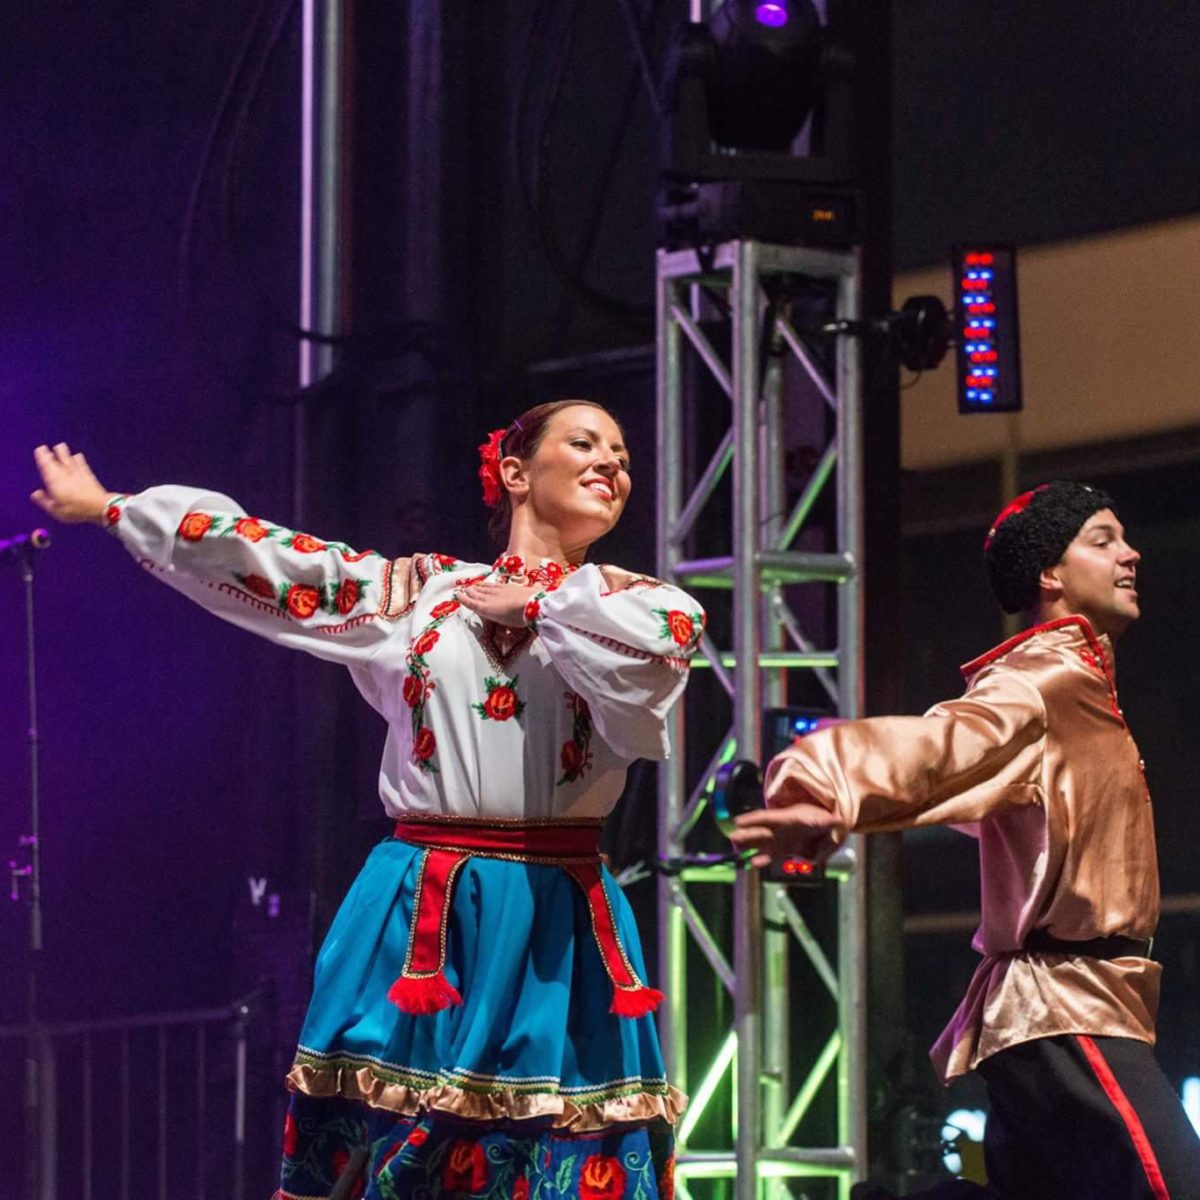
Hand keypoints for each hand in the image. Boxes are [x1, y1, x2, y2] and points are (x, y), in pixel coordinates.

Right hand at [31, 443, 111, 523]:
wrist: (99, 506)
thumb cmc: (76, 509)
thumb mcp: (55, 509)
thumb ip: (44, 500)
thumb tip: (35, 494)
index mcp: (54, 481)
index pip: (46, 466)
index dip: (42, 457)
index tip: (40, 450)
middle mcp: (65, 474)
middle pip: (58, 460)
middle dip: (53, 453)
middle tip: (49, 447)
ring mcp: (78, 473)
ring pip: (70, 459)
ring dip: (65, 452)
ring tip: (61, 446)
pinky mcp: (89, 475)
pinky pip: (82, 464)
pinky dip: (79, 458)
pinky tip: (78, 455)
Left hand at [455, 580, 539, 628]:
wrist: (532, 606)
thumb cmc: (537, 602)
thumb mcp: (538, 594)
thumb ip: (537, 590)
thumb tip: (541, 587)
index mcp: (512, 588)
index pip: (497, 586)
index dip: (490, 586)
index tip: (485, 584)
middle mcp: (500, 591)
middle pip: (486, 589)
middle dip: (479, 588)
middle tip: (472, 587)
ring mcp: (491, 598)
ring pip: (477, 594)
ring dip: (471, 592)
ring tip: (465, 591)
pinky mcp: (484, 607)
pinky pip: (470, 602)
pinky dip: (464, 599)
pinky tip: (458, 596)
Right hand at [727, 801, 844, 868]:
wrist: (828, 827)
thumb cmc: (828, 821)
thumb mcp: (834, 823)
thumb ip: (831, 830)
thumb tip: (828, 835)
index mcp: (791, 818)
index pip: (769, 818)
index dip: (753, 820)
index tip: (738, 821)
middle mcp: (782, 829)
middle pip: (761, 831)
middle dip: (747, 835)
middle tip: (733, 838)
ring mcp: (781, 839)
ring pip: (761, 843)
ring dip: (749, 846)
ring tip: (736, 849)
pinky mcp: (783, 850)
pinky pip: (770, 856)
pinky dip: (762, 860)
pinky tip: (754, 863)